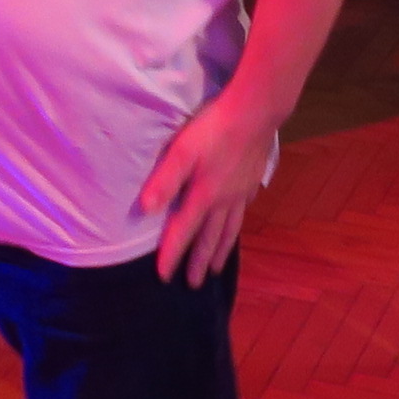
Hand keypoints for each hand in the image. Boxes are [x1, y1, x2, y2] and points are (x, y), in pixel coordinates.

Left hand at [136, 82, 285, 285]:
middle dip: (199, 262)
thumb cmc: (213, 130)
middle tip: (193, 284)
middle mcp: (223, 201)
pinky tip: (235, 227)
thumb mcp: (181, 152)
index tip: (164, 277)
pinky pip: (242, 214)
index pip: (183, 232)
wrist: (255, 114)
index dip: (172, 255)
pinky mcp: (252, 182)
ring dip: (220, 252)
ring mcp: (241, 193)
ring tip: (216, 269)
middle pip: (210, 238)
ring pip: (229, 230)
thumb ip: (164, 181)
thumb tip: (144, 210)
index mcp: (203, 196)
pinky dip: (236, 228)